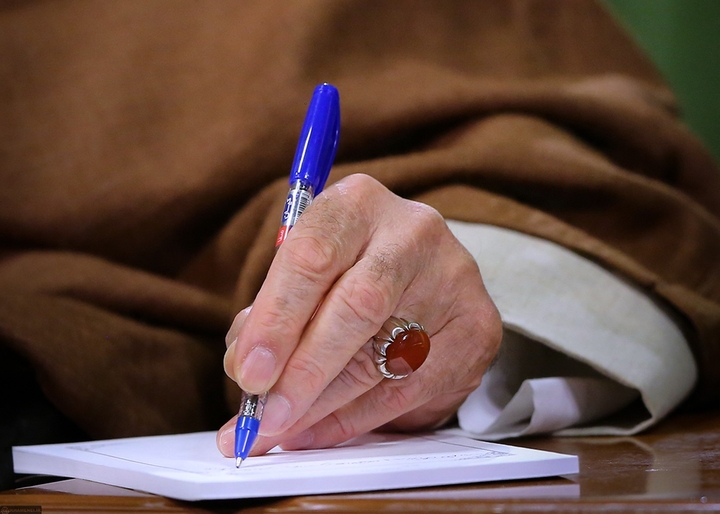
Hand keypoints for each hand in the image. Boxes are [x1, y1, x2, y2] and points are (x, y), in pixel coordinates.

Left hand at [216, 173, 501, 455]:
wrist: (427, 274)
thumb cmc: (349, 269)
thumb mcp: (307, 273)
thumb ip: (272, 314)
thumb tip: (246, 372)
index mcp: (357, 203)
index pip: (312, 257)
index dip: (276, 320)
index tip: (248, 372)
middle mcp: (411, 232)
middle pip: (356, 305)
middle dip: (303, 369)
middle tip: (266, 414)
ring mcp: (453, 279)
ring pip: (383, 356)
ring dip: (324, 404)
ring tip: (283, 429)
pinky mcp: (477, 327)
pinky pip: (410, 388)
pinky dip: (357, 417)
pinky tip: (321, 429)